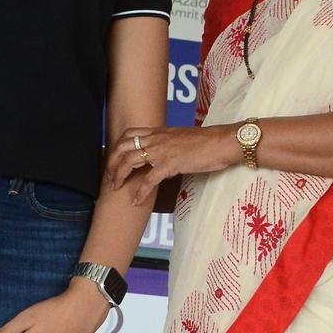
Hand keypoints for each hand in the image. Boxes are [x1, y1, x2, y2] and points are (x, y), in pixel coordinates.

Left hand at [106, 124, 237, 204]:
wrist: (222, 142)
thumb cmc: (208, 142)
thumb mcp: (183, 139)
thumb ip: (170, 144)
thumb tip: (165, 157)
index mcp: (159, 131)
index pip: (130, 133)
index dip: (118, 146)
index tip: (114, 159)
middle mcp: (156, 139)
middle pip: (123, 147)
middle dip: (112, 162)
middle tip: (110, 176)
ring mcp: (162, 151)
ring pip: (129, 161)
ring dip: (119, 175)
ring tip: (116, 187)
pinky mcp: (170, 164)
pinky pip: (148, 180)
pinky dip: (139, 192)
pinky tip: (136, 201)